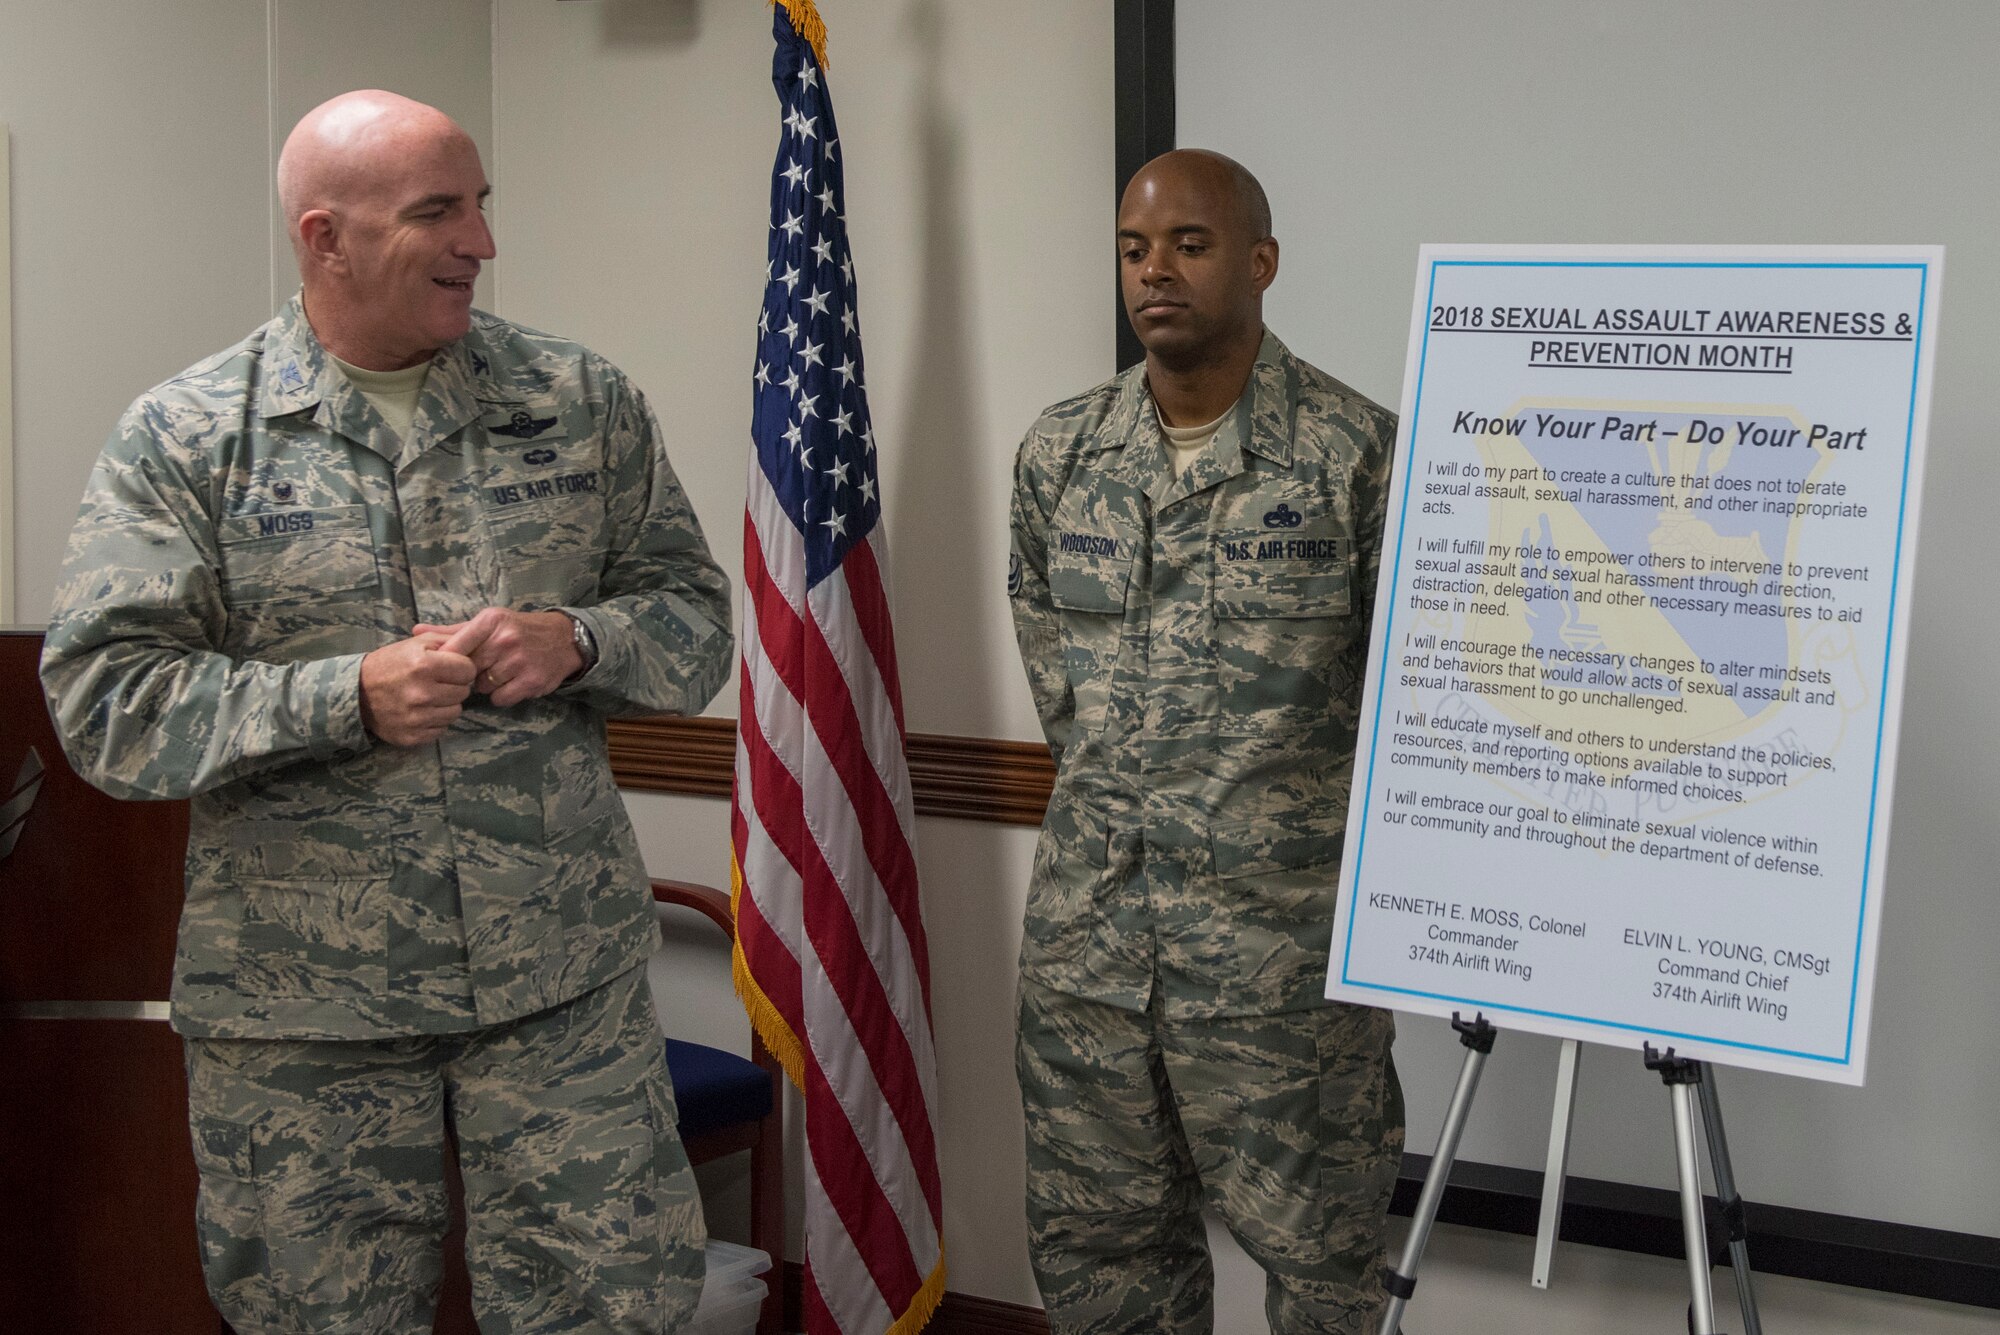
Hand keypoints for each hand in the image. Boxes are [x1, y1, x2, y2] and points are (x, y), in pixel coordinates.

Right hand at [359, 633, 476, 745]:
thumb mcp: (417, 643)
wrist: (356, 692)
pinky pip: (441, 729)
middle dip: (454, 686)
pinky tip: (421, 711)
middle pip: (464, 692)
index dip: (461, 667)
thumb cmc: (391, 663)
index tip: (449, 668)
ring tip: (429, 697)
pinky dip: (435, 721)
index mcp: (424, 665)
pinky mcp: (412, 736)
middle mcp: (422, 693)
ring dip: (446, 705)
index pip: (468, 670)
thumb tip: (479, 636)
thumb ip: (450, 638)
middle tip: (437, 682)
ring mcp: (417, 718)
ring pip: (455, 712)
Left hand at [414, 608, 582, 708]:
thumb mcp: (489, 623)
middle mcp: (506, 639)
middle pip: (468, 669)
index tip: (447, 667)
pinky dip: (503, 695)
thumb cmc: (519, 630)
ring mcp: (520, 661)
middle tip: (484, 667)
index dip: (449, 661)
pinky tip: (512, 683)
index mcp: (491, 621)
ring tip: (501, 673)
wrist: (564, 640)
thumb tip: (415, 632)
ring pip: (483, 686)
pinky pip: (501, 698)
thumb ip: (452, 631)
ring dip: (488, 684)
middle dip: (472, 673)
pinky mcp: (531, 681)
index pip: (456, 645)